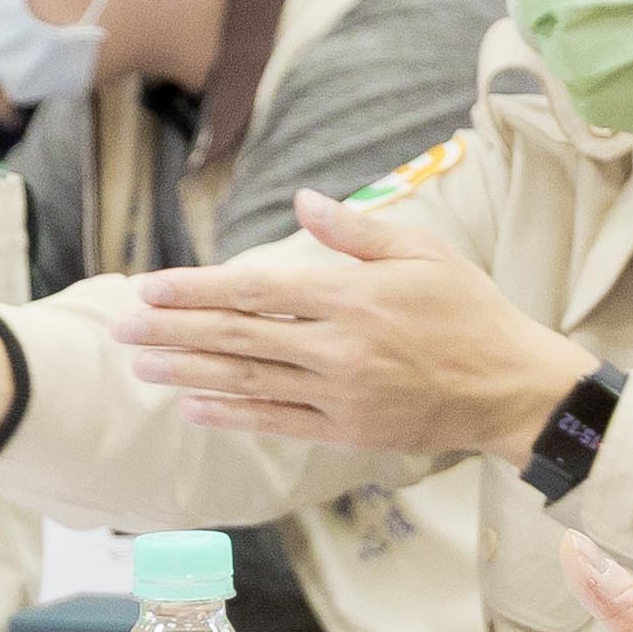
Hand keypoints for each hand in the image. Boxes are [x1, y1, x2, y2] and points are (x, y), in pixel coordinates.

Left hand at [108, 192, 596, 463]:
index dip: (196, 291)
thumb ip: (356, 230)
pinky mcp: (347, 431)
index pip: (255, 291)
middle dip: (172, 332)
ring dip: (188, 374)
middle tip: (121, 328)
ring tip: (141, 365)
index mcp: (352, 296)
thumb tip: (302, 200)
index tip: (149, 288)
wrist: (510, 387)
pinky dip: (231, 415)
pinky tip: (192, 407)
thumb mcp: (422, 251)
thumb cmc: (468, 309)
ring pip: (248, 382)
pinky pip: (277, 422)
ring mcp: (340, 395)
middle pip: (237, 338)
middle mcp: (338, 348)